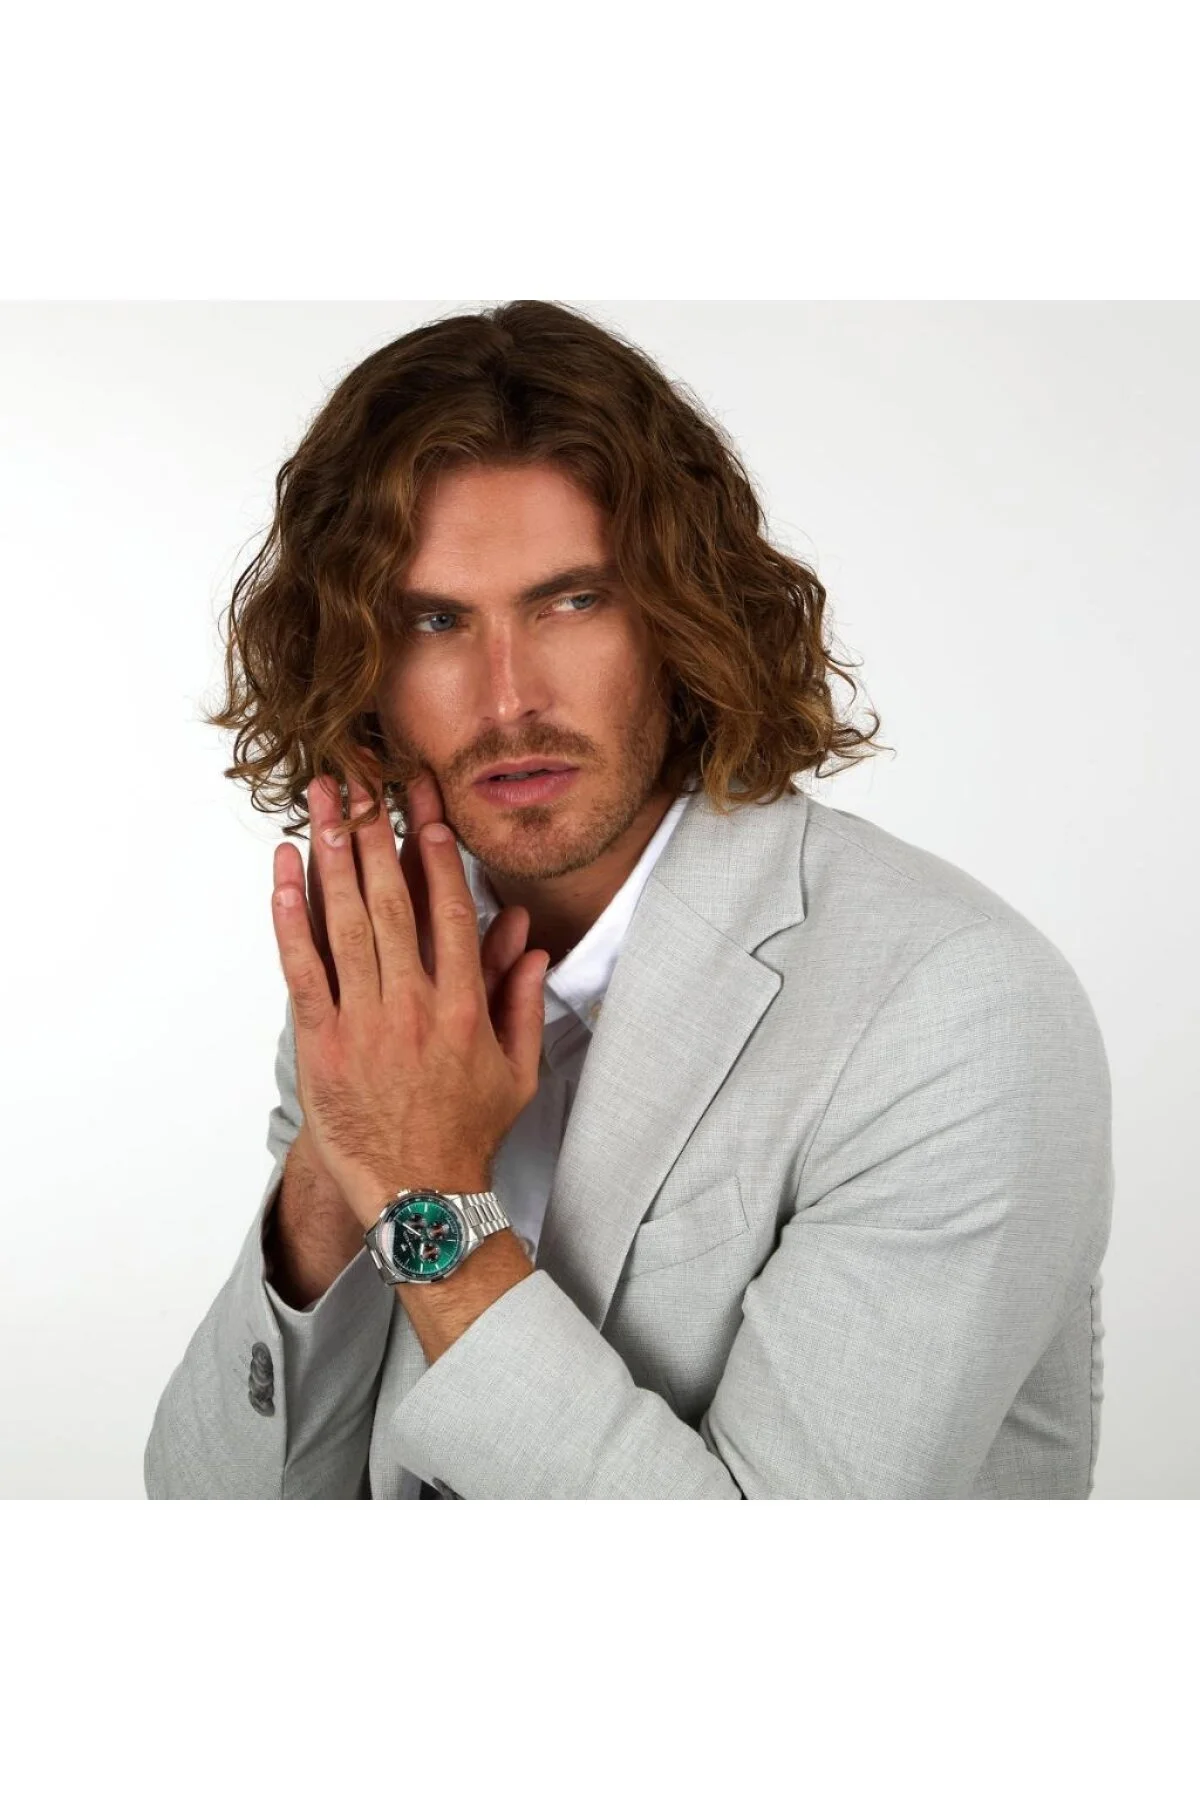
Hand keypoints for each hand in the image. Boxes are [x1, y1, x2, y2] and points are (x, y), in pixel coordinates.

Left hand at [271, 756, 549, 1229]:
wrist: (419, 1194)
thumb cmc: (468, 1131)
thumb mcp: (517, 1069)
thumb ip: (521, 1001)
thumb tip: (531, 943)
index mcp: (465, 1007)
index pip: (450, 912)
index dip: (436, 854)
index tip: (425, 808)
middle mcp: (414, 1006)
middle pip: (393, 902)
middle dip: (377, 834)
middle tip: (363, 783)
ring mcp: (365, 1023)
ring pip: (346, 924)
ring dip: (333, 857)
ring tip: (322, 805)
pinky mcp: (323, 1043)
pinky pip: (302, 969)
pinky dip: (291, 918)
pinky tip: (284, 873)